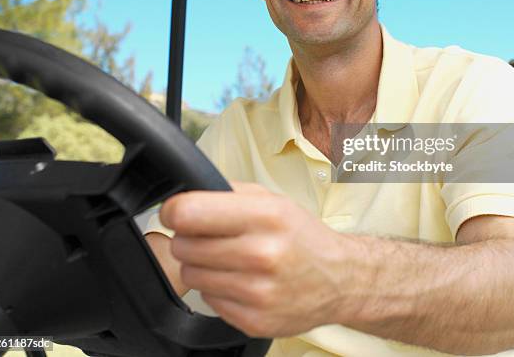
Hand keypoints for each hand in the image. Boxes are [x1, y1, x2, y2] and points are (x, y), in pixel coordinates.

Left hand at [159, 182, 350, 336]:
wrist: (339, 278)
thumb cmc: (301, 235)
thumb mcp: (272, 200)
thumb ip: (228, 192)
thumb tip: (185, 196)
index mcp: (265, 216)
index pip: (190, 213)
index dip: (174, 211)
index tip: (176, 212)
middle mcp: (261, 254)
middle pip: (184, 245)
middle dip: (189, 237)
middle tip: (209, 235)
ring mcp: (257, 292)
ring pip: (190, 275)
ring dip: (200, 264)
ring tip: (227, 258)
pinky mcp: (253, 321)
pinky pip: (207, 299)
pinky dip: (216, 288)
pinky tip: (239, 279)